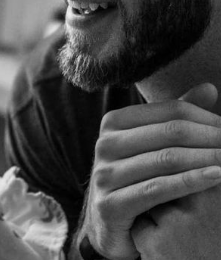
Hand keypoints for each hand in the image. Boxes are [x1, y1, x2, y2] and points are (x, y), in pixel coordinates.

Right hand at [79, 83, 220, 258]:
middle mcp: (104, 144)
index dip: (208, 118)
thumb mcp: (154, 146)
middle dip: (213, 138)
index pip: (171, 110)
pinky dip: (193, 182)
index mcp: (114, 123)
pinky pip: (159, 189)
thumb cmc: (139, 179)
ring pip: (168, 160)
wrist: (110, 225)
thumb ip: (177, 119)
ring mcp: (104, 174)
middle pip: (171, 133)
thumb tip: (209, 88)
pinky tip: (217, 177)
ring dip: (209, 159)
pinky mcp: (110, 204)